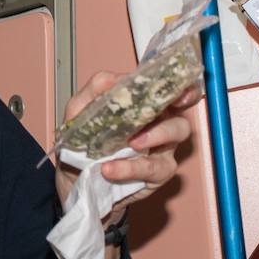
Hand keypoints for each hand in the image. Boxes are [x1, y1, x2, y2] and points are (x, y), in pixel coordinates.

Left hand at [54, 70, 199, 211]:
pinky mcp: (156, 174)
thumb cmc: (83, 142)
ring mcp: (161, 150)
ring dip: (156, 135)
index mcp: (144, 106)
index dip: (183, 88)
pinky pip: (153, 168)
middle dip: (178, 111)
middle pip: (182, 114)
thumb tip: (110, 79)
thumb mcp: (79, 113)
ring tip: (131, 142)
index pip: (171, 91)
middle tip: (154, 116)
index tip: (178, 89)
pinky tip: (110, 169)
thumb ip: (93, 92)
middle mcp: (159, 125)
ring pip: (176, 136)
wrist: (75, 179)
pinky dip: (131, 168)